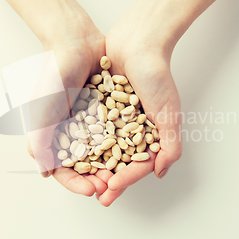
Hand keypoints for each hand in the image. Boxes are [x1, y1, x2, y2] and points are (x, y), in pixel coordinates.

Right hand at [26, 19, 109, 197]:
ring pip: (105, 153)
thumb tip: (44, 173)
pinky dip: (126, 144)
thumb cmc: (53, 75)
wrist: (75, 44)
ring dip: (114, 166)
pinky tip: (136, 152)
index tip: (92, 190)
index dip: (76, 183)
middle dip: (99, 179)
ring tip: (124, 174)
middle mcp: (74, 133)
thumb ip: (41, 141)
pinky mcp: (108, 111)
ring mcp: (92, 123)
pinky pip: (118, 132)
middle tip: (111, 186)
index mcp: (54, 136)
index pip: (64, 169)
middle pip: (87, 166)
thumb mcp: (42, 110)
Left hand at [95, 14, 182, 205]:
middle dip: (105, 178)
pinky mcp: (97, 105)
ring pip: (99, 147)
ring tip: (79, 179)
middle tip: (95, 195)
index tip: (111, 191)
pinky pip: (87, 127)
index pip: (137, 165)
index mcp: (148, 134)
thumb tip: (159, 174)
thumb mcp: (169, 114)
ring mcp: (112, 118)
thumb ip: (170, 146)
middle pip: (117, 161)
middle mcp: (129, 129)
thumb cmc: (157, 76)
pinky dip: (80, 140)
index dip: (125, 180)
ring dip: (91, 165)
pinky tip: (69, 153)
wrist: (138, 43)